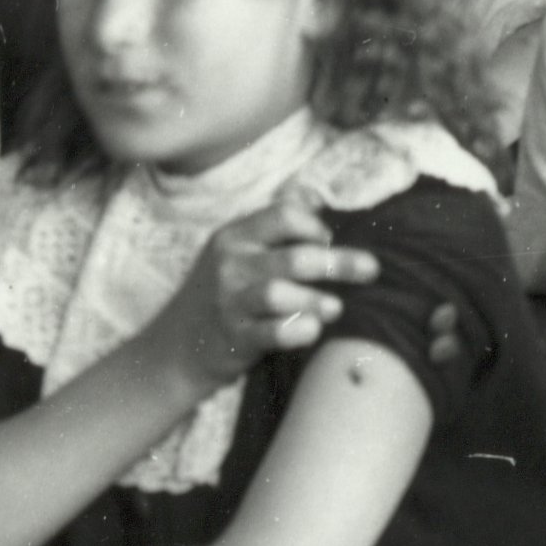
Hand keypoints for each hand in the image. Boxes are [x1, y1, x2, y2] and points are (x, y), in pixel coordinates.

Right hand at [165, 187, 383, 383]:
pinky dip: (298, 330)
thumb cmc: (221, 294)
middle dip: (339, 262)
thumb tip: (314, 196)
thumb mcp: (236, 251)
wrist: (174, 349)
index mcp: (234, 236)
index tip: (329, 241)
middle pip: (295, 257)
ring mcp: (229, 303)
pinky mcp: (233, 340)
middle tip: (371, 270)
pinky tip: (312, 329)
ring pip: (281, 294)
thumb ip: (274, 225)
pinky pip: (272, 333)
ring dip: (317, 300)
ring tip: (335, 308)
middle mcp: (229, 265)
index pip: (283, 215)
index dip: (315, 226)